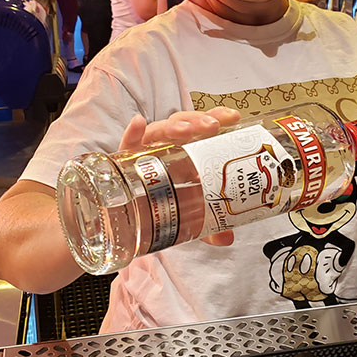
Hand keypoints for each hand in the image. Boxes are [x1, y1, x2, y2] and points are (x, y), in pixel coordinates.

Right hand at [119, 107, 240, 245]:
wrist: (126, 216)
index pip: (202, 127)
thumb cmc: (160, 201)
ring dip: (173, 126)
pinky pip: (127, 144)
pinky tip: (138, 123)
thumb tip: (226, 239)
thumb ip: (207, 225)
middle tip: (212, 127)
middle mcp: (166, 145)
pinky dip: (133, 132)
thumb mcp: (188, 214)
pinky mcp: (123, 160)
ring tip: (185, 130)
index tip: (233, 117)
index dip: (217, 117)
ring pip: (159, 130)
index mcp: (185, 150)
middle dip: (198, 120)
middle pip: (182, 124)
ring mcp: (144, 150)